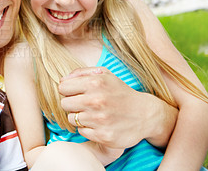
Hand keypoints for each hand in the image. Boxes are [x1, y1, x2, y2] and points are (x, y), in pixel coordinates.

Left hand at [59, 67, 175, 148]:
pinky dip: (88, 128)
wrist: (145, 114)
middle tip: (85, 104)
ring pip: (71, 119)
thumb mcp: (105, 75)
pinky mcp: (103, 135)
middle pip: (64, 104)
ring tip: (94, 113)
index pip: (63, 87)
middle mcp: (96, 100)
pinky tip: (99, 123)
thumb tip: (62, 80)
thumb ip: (81, 73)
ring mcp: (99, 119)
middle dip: (72, 103)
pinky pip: (81, 131)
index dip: (68, 90)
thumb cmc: (120, 92)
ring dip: (80, 117)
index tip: (77, 92)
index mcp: (95, 83)